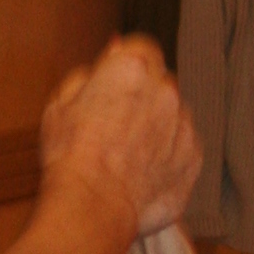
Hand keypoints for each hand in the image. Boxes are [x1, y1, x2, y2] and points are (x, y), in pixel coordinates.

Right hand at [41, 35, 201, 237]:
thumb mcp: (60, 102)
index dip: (124, 66)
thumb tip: (112, 53)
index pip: (140, 48)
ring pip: (173, 117)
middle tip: (113, 127)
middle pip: (159, 84)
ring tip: (126, 157)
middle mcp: (166, 91)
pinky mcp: (194, 160)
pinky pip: (182, 150)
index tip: (113, 84)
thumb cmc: (71, 155)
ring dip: (156, 129)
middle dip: (142, 98)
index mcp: (133, 68)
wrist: (93, 205)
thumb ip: (90, 72)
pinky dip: (166, 158)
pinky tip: (140, 175)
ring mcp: (184, 126)